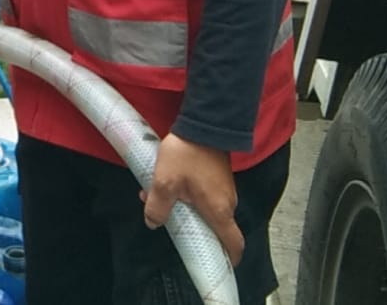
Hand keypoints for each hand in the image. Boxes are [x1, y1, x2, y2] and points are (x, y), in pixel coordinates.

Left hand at [141, 133, 243, 265]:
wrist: (203, 122)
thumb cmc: (187, 154)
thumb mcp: (164, 182)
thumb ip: (158, 207)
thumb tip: (154, 223)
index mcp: (219, 211)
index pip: (233, 243)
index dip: (228, 258)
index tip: (216, 264)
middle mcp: (227, 203)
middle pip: (213, 227)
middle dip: (187, 226)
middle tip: (161, 215)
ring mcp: (224, 189)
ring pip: (204, 209)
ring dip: (182, 207)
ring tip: (154, 193)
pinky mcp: (218, 178)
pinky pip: (204, 195)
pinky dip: (186, 195)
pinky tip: (166, 182)